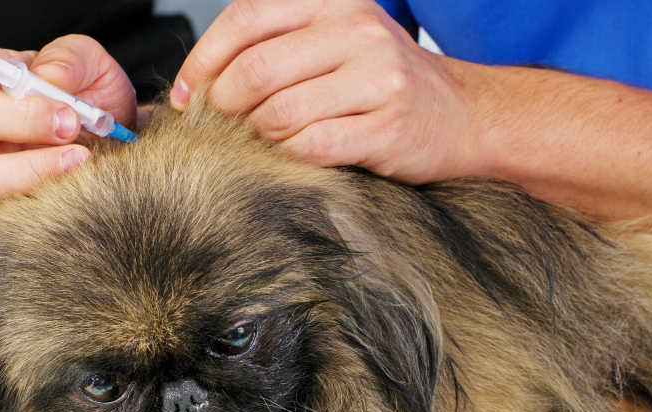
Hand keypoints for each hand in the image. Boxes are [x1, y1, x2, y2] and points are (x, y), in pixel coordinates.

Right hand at [0, 27, 136, 207]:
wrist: (122, 143)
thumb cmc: (95, 100)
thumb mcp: (93, 67)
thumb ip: (71, 58)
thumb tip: (50, 76)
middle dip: (14, 117)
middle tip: (68, 121)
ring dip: (28, 167)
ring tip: (80, 155)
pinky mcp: (9, 206)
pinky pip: (9, 209)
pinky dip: (48, 191)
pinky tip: (82, 176)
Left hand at [170, 0, 479, 184]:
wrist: (464, 115)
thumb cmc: (385, 84)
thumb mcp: (338, 41)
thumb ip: (279, 47)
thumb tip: (199, 82)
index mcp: (336, 3)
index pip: (247, 19)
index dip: (204, 60)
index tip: (187, 94)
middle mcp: (357, 32)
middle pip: (256, 71)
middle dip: (223, 107)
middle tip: (218, 127)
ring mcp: (377, 80)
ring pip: (279, 114)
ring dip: (257, 137)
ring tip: (261, 142)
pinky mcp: (388, 128)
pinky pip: (311, 146)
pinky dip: (289, 157)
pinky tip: (292, 156)